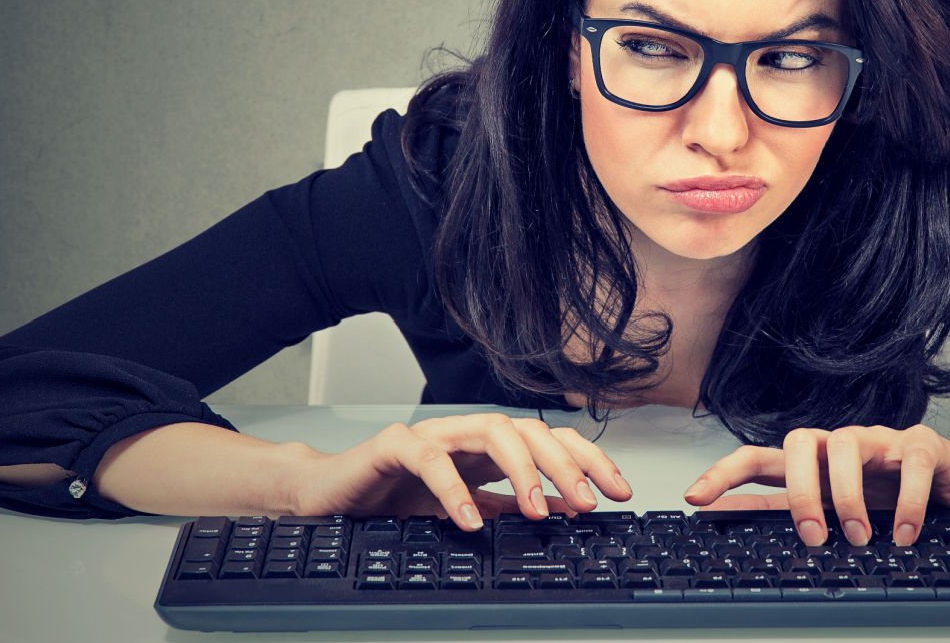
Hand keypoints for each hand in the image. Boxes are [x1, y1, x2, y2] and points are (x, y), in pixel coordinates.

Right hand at [287, 414, 631, 527]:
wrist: (329, 497)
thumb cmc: (396, 500)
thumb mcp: (468, 509)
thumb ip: (511, 506)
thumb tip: (565, 511)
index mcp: (490, 450)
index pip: (552, 442)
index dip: (589, 461)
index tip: (620, 492)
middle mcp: (467, 434)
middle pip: (531, 430)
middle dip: (567, 464)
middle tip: (588, 503)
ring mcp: (433, 434)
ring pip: (491, 429)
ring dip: (523, 470)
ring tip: (540, 511)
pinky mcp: (395, 446)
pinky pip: (431, 459)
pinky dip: (455, 489)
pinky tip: (470, 520)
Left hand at [682, 425, 949, 547]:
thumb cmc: (890, 495)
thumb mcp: (837, 508)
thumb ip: (789, 509)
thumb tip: (734, 520)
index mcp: (814, 463)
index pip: (758, 457)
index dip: (723, 474)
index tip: (694, 497)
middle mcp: (842, 444)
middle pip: (800, 442)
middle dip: (800, 491)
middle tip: (813, 536)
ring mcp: (882, 439)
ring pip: (847, 444)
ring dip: (849, 495)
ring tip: (860, 538)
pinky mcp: (923, 444)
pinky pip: (910, 460)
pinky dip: (906, 501)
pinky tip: (904, 533)